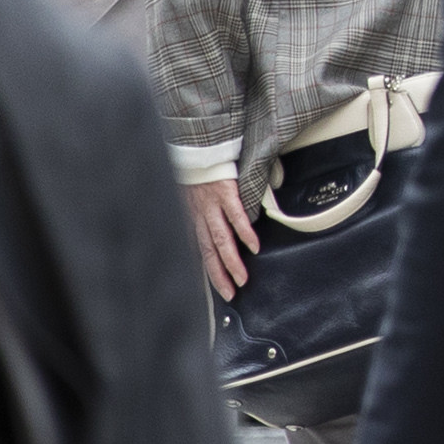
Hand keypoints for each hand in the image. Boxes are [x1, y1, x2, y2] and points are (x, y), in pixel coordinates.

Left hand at [187, 177, 258, 301]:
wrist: (197, 150)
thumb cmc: (196, 173)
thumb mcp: (190, 198)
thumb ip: (199, 217)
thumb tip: (207, 235)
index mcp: (192, 219)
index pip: (200, 252)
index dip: (209, 272)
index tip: (220, 288)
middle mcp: (199, 217)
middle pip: (209, 252)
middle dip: (219, 275)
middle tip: (231, 293)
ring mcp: (212, 206)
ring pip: (220, 240)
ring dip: (231, 262)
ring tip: (242, 278)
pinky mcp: (225, 194)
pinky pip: (235, 216)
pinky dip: (244, 233)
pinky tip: (253, 246)